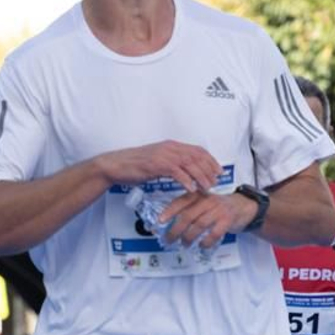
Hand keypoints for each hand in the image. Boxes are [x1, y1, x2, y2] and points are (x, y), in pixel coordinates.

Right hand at [96, 141, 220, 193]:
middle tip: (216, 182)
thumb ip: (171, 164)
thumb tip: (185, 172)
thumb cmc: (135, 166)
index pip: (197, 150)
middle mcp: (170, 147)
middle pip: (197, 156)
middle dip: (209, 169)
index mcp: (171, 146)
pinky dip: (186, 180)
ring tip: (207, 187)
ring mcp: (163, 155)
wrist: (116, 165)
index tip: (218, 171)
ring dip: (201, 176)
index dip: (210, 160)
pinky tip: (191, 189)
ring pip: (189, 163)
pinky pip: (176, 172)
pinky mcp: (156, 164)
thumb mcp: (157, 161)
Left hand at [158, 191, 257, 248]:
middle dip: (176, 230)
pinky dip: (206, 241)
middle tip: (169, 240)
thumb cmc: (219, 206)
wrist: (244, 206)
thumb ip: (190, 209)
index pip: (181, 201)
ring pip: (199, 225)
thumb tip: (170, 223)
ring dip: (189, 237)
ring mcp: (218, 210)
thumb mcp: (204, 202)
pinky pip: (214, 233)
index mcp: (199, 195)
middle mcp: (208, 200)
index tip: (160, 221)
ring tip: (184, 244)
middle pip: (188, 216)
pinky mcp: (228, 220)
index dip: (169, 211)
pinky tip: (202, 245)